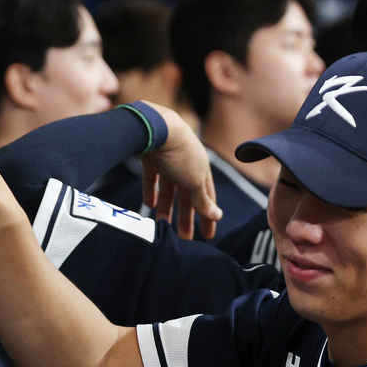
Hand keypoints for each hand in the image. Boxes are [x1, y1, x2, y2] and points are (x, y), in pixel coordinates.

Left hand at [137, 101, 221, 239]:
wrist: (156, 128)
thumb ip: (203, 199)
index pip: (207, 197)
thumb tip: (218, 216)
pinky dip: (151, 191)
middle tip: (185, 238)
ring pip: (169, 189)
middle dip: (187, 217)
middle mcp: (187, 165)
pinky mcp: (151, 158)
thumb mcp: (194, 181)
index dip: (208, 215)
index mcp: (202, 170)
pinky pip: (152, 178)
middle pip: (188, 195)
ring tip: (163, 226)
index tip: (208, 235)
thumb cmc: (181, 155)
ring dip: (167, 208)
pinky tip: (149, 205)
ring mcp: (168, 161)